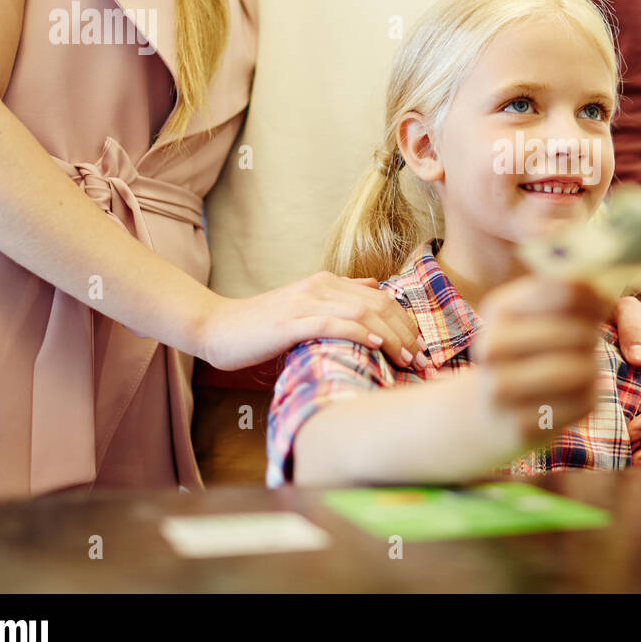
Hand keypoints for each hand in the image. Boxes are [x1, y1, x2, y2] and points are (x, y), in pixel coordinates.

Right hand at [192, 272, 426, 371]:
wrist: (218, 327)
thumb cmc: (262, 325)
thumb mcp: (306, 304)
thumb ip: (340, 295)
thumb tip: (374, 286)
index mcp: (327, 282)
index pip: (381, 298)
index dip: (407, 322)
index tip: (422, 349)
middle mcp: (320, 286)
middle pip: (379, 304)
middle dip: (406, 332)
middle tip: (422, 360)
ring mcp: (306, 302)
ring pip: (362, 313)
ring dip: (391, 336)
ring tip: (407, 358)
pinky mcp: (291, 321)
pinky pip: (333, 323)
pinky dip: (359, 332)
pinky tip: (376, 344)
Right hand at [473, 275, 612, 446]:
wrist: (483, 413)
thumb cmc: (523, 352)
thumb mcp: (531, 315)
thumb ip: (567, 294)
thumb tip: (606, 284)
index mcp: (498, 309)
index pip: (567, 292)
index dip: (596, 297)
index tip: (603, 303)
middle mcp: (492, 347)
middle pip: (580, 333)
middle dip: (592, 337)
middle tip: (588, 341)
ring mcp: (503, 389)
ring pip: (583, 369)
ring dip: (593, 367)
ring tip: (583, 365)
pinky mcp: (522, 426)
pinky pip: (583, 403)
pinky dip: (589, 395)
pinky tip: (574, 392)